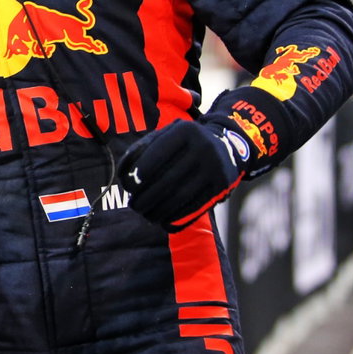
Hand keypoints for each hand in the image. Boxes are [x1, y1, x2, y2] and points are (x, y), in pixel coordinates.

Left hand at [119, 116, 250, 229]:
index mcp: (185, 131)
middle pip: (168, 178)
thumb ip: (143, 149)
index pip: (157, 153)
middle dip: (146, 196)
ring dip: (159, 210)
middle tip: (134, 205)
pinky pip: (196, 206)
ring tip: (145, 215)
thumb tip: (126, 176)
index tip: (128, 185)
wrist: (227, 146)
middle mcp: (203, 147)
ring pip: (181, 195)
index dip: (140, 171)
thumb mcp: (166, 135)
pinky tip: (164, 222)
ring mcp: (216, 167)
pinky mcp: (222, 185)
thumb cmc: (183, 144)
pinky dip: (177, 217)